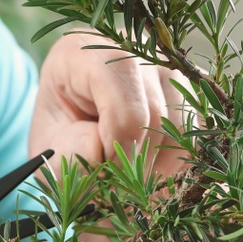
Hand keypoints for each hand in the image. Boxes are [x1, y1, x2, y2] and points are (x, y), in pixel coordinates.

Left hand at [29, 30, 187, 178]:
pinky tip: (150, 174)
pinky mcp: (187, 91)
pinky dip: (175, 164)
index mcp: (84, 51)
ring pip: (182, 127)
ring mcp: (166, 67)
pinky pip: (194, 135)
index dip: (118, 143)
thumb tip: (101, 152)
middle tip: (120, 192)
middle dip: (139, 163)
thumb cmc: (60, 133)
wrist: (75, 125)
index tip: (106, 177)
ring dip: (160, 168)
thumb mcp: (48, 149)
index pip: (120, 92)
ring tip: (133, 186)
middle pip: (155, 113)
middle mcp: (133, 49)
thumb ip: (68, 154)